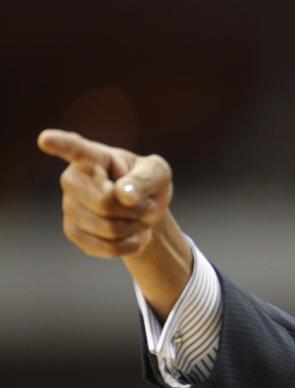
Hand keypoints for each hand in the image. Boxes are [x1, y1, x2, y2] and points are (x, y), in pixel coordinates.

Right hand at [37, 129, 172, 257]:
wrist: (143, 211)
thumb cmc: (148, 183)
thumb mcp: (157, 174)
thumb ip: (145, 180)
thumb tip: (123, 194)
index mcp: (94, 156)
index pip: (75, 149)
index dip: (60, 144)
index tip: (45, 139)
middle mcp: (73, 179)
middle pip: (104, 202)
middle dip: (135, 209)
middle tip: (145, 203)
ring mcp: (69, 206)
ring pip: (109, 228)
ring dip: (135, 226)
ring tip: (136, 216)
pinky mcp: (73, 232)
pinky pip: (108, 248)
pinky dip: (130, 244)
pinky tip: (131, 234)